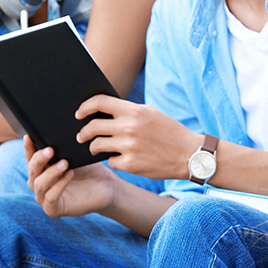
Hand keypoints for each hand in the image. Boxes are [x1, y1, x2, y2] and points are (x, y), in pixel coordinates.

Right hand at [24, 135, 119, 217]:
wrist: (106, 187)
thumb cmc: (90, 170)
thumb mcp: (76, 155)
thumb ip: (63, 147)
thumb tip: (56, 131)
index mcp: (42, 169)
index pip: (30, 157)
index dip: (28, 147)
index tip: (29, 136)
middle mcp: (40, 183)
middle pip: (32, 170)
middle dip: (39, 159)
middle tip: (50, 149)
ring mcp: (45, 198)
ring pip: (38, 184)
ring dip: (50, 172)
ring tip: (65, 162)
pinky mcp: (53, 210)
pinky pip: (50, 198)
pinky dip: (58, 186)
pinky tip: (69, 174)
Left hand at [72, 95, 197, 180]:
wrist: (189, 154)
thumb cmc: (169, 132)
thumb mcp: (151, 114)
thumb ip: (129, 112)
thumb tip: (104, 112)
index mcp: (134, 111)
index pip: (99, 103)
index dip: (84, 107)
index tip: (79, 114)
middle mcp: (129, 127)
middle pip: (92, 127)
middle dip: (83, 132)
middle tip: (81, 135)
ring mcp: (128, 147)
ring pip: (97, 145)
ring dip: (94, 147)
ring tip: (96, 148)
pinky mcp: (130, 164)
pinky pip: (111, 161)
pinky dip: (113, 160)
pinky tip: (121, 159)